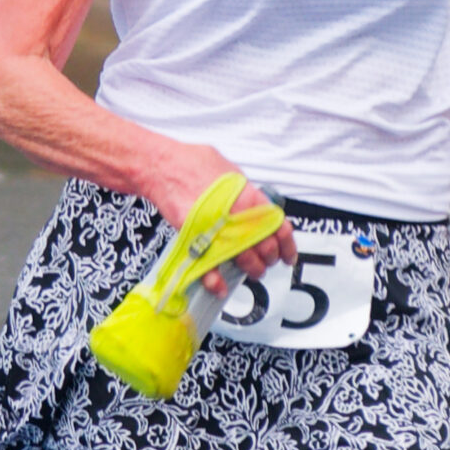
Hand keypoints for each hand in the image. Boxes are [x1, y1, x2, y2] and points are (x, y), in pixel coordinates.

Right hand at [145, 142, 296, 287]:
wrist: (162, 167)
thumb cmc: (193, 163)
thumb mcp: (232, 172)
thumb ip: (247, 192)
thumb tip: (257, 205)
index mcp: (251, 198)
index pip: (279, 227)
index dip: (287, 246)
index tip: (288, 255)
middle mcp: (238, 216)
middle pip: (264, 248)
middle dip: (268, 259)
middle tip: (267, 262)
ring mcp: (218, 230)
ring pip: (243, 259)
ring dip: (250, 270)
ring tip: (252, 271)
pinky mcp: (197, 239)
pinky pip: (210, 266)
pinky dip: (215, 280)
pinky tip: (220, 286)